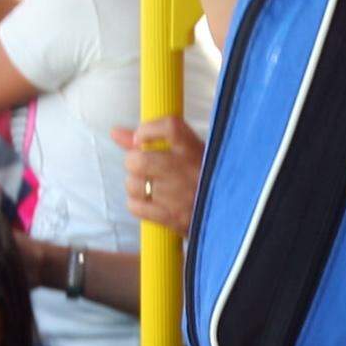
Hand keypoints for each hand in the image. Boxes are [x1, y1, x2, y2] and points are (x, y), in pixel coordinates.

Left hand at [113, 117, 202, 231]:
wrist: (229, 214)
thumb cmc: (206, 180)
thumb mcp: (190, 153)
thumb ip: (151, 140)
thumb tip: (115, 132)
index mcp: (195, 150)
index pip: (169, 127)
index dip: (147, 130)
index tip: (141, 138)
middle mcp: (186, 170)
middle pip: (138, 160)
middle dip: (134, 162)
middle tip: (143, 166)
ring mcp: (178, 196)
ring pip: (133, 185)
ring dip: (136, 186)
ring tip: (150, 187)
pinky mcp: (173, 218)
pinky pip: (136, 207)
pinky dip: (137, 204)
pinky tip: (150, 202)